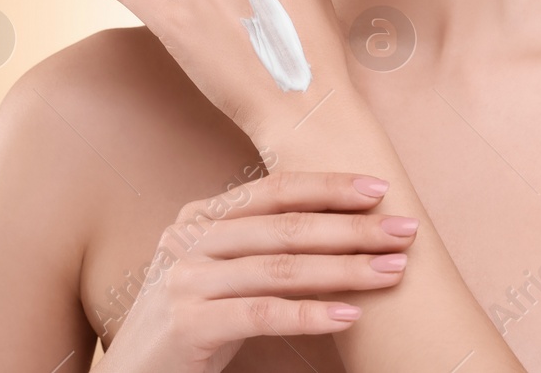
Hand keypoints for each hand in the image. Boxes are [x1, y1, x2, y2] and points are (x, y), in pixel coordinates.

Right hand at [97, 171, 416, 372]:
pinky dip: (310, 313)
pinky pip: (261, 313)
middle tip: (404, 231)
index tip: (379, 190)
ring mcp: (184, 279)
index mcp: (200, 217)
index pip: (274, 191)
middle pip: (284, 226)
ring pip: (280, 267)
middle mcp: (189, 238)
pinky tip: (350, 315)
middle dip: (352, 228)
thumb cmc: (192, 323)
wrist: (135, 372)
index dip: (328, 186)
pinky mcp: (187, 323)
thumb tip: (341, 230)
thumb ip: (261, 247)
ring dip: (345, 269)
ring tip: (391, 271)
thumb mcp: (221, 273)